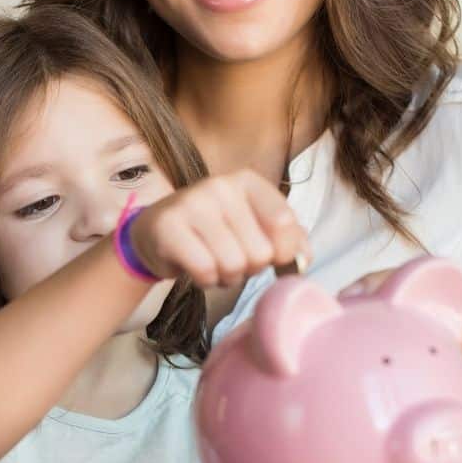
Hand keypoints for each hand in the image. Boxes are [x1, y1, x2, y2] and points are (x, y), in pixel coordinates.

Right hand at [129, 169, 311, 288]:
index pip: (284, 222)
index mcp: (248, 181)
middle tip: (230, 258)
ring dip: (226, 277)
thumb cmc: (214, 233)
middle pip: (260, 252)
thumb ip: (288, 239)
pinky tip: (196, 269)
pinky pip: (205, 270)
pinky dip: (205, 281)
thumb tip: (304, 259)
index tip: (270, 257)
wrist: (157, 233)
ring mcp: (192, 203)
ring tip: (213, 264)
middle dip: (249, 268)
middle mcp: (221, 185)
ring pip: (233, 265)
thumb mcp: (253, 226)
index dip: (283, 252)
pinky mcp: (169, 227)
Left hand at [340, 268, 461, 462]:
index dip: (379, 289)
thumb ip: (399, 388)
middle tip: (362, 294)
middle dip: (398, 284)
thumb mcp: (430, 403)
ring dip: (438, 303)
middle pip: (437, 292)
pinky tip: (459, 337)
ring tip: (403, 305)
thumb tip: (342, 394)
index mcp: (449, 335)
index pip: (414, 298)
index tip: (344, 298)